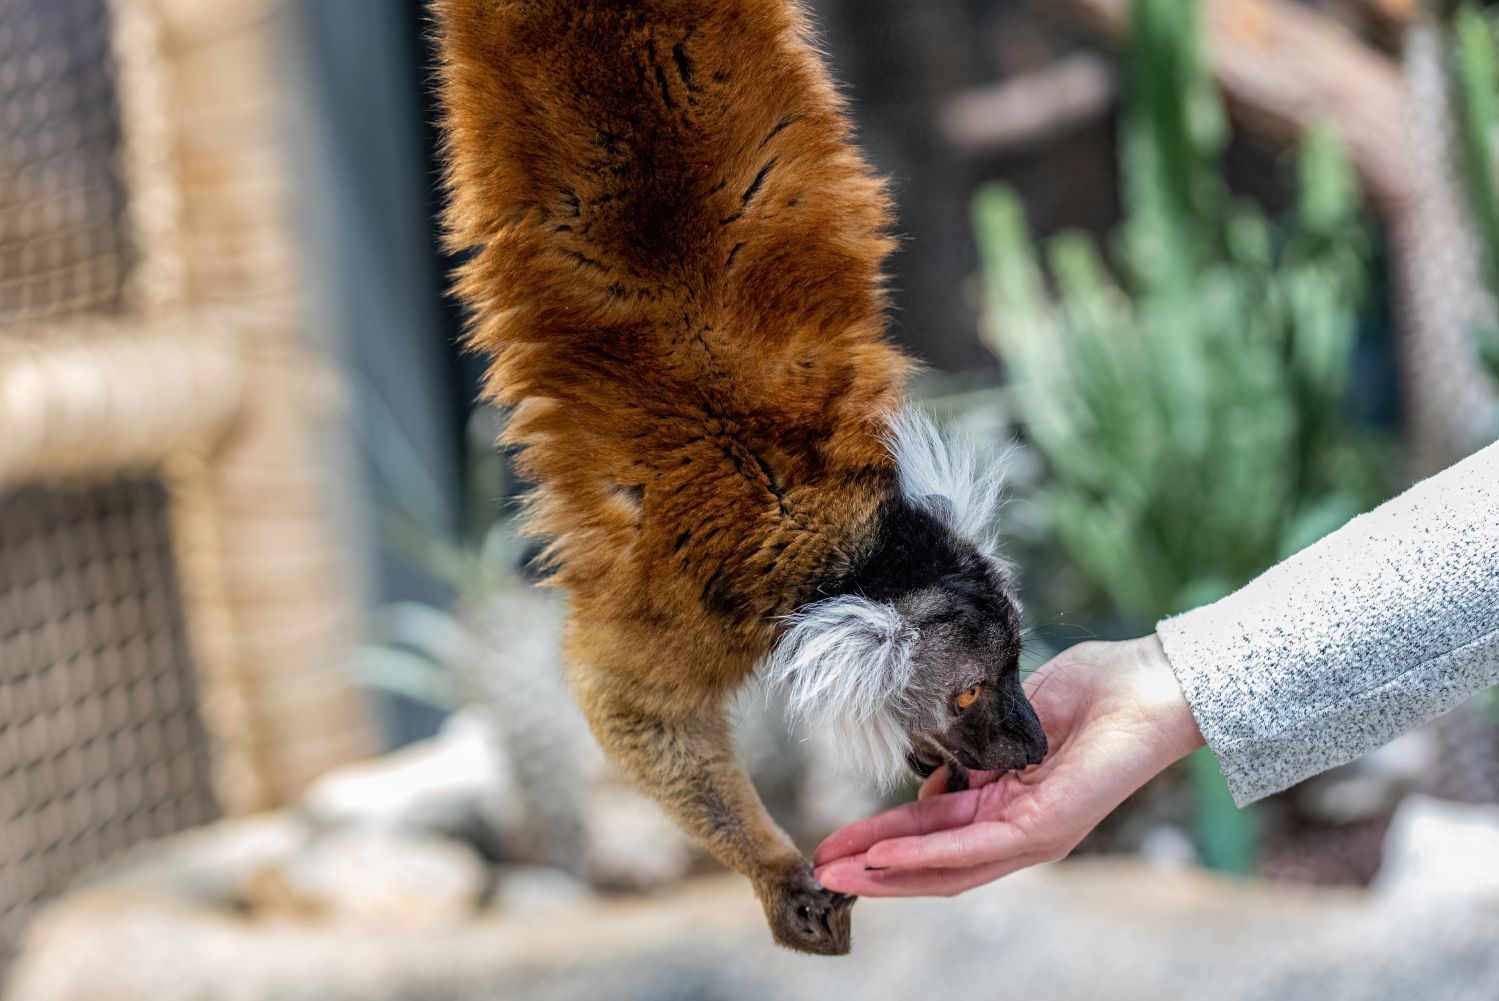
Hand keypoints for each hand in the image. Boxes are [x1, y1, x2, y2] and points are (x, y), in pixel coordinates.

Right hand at [812, 635, 1204, 896]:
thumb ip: (971, 751)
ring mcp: (1033, 834)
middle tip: (820, 869)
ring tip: (838, 872)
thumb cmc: (1097, 690)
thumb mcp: (1013, 720)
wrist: (1151, 684)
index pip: (938, 832)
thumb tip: (932, 778)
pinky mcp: (1045, 829)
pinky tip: (886, 860)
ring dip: (888, 872)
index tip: (841, 842)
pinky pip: (974, 850)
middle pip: (934, 862)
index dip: (886, 840)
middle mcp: (1020, 829)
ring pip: (948, 867)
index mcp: (1012, 801)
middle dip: (873, 866)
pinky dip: (925, 856)